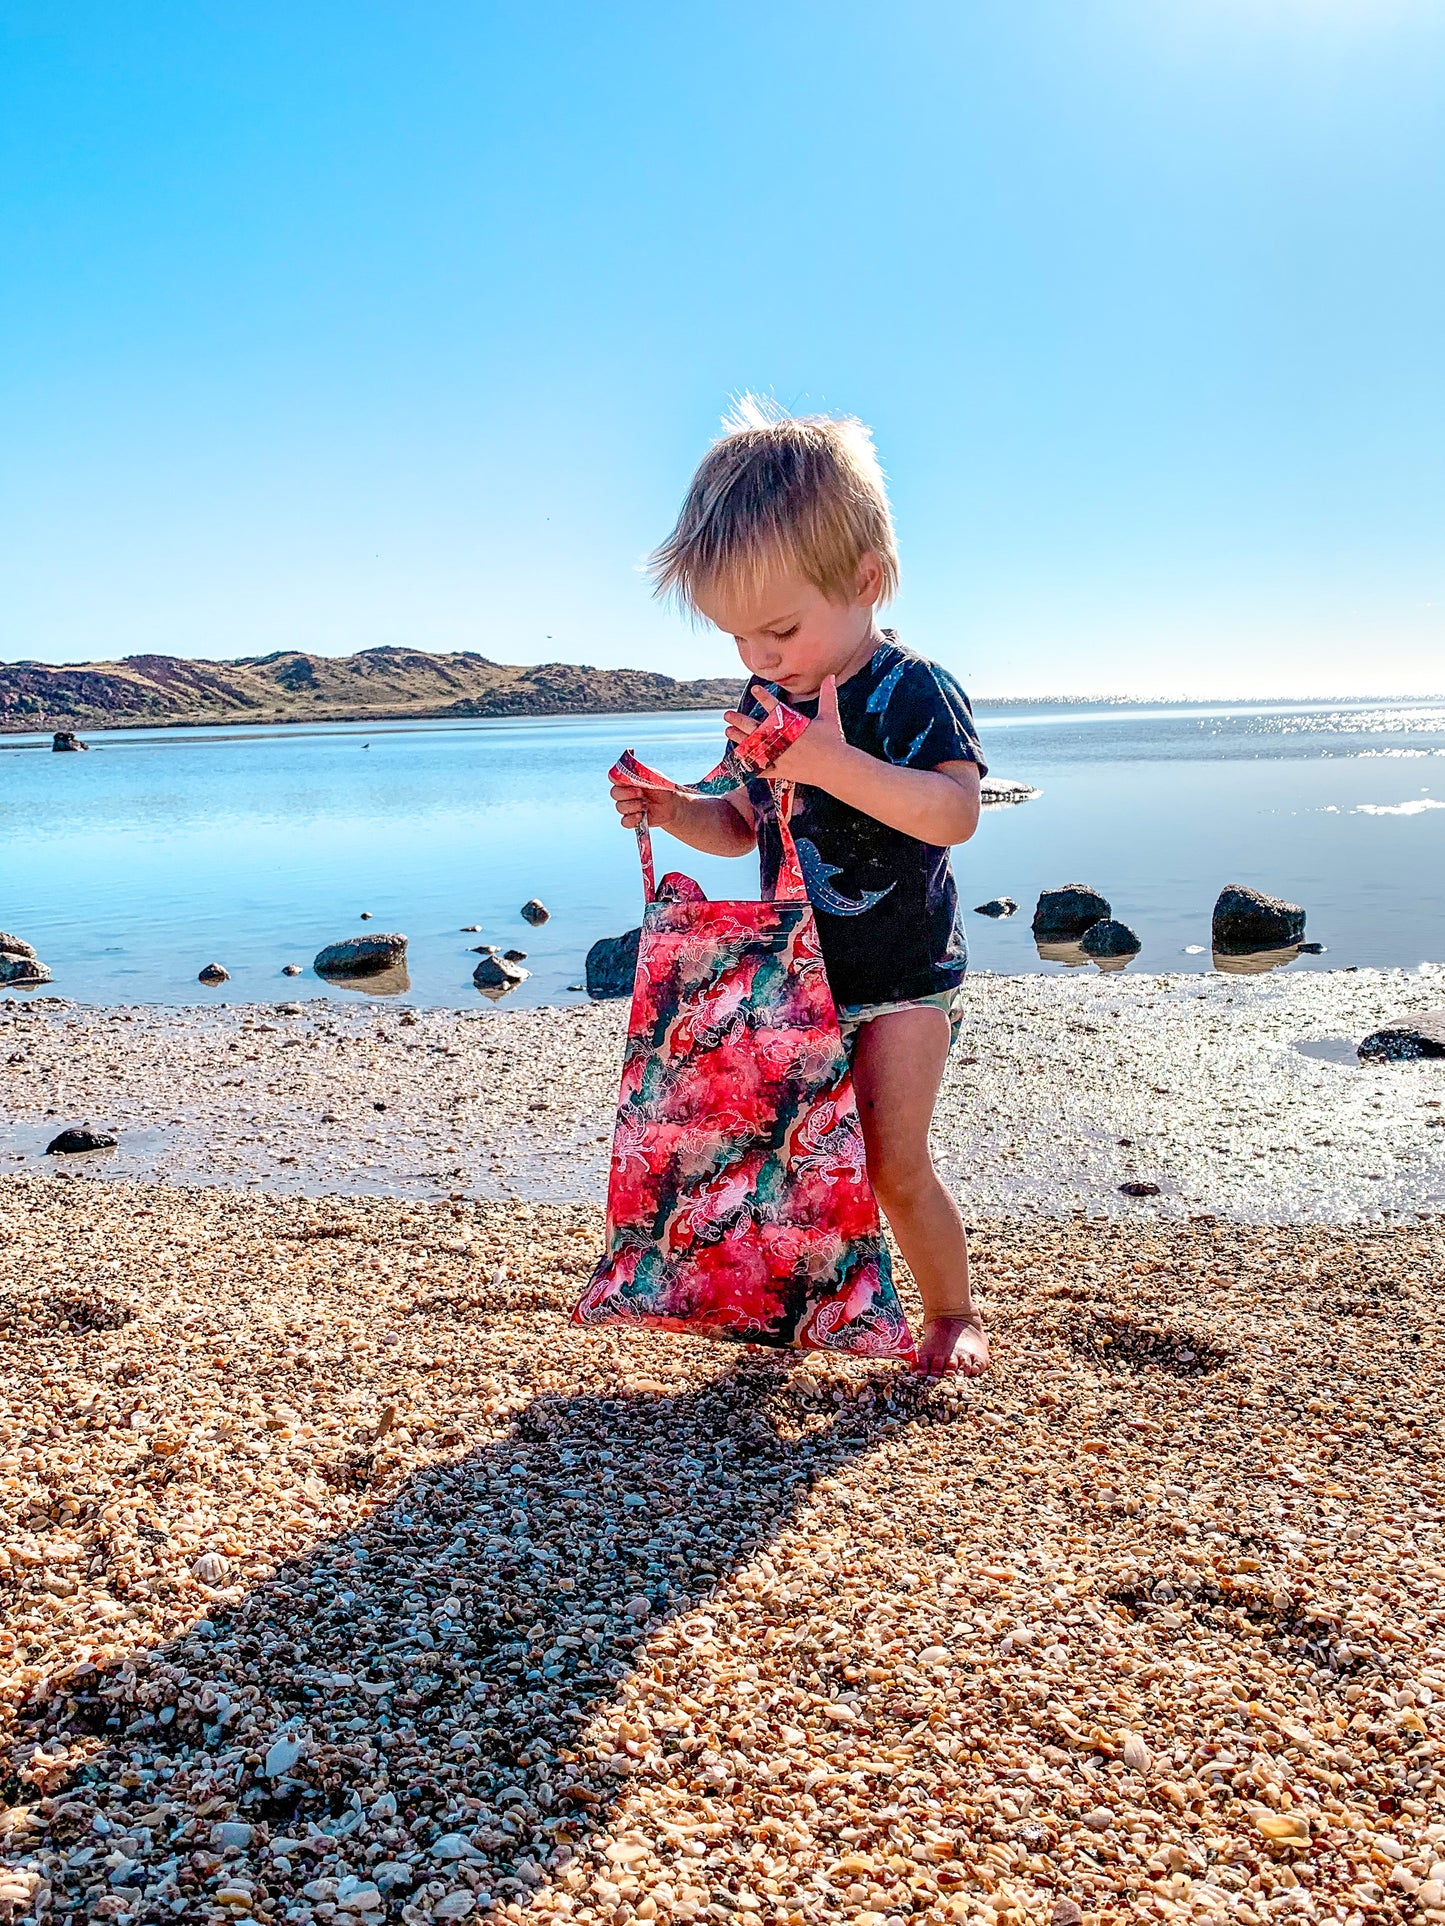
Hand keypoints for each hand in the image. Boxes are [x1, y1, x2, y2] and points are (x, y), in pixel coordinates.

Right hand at [610, 776, 676, 830]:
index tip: (627, 780)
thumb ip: (642, 773)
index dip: (617, 778)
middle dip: (627, 793)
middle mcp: (624, 793)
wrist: (671, 805)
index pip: (614, 777)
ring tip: (645, 805)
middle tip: (640, 793)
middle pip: (614, 793)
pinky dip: (632, 819)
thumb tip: (631, 768)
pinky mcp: (632, 820)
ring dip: (633, 805)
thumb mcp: (654, 777)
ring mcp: (627, 807)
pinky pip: (624, 822)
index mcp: (628, 780)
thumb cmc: (662, 788)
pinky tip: (641, 816)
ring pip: (619, 807)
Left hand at [724, 675, 852, 788]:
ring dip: (739, 739)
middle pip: (756, 727)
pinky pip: (762, 770)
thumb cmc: (834, 741)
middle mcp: (783, 739)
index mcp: (793, 724)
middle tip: (727, 714)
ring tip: (728, 731)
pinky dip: (750, 766)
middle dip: (740, 720)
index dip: (764, 697)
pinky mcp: (782, 771)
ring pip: (755, 747)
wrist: (837, 768)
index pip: (775, 707)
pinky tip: (738, 760)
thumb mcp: (830, 716)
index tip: (754, 690)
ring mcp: (781, 756)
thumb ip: (828, 695)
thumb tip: (830, 676)